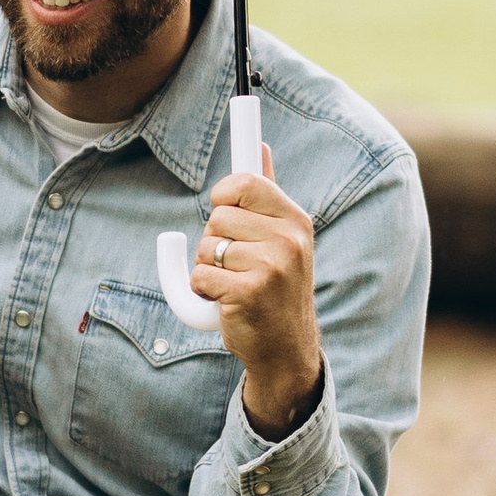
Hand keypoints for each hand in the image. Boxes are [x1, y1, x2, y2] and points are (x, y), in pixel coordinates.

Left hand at [191, 148, 323, 438]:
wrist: (286, 348)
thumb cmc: (276, 288)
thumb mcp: (282, 237)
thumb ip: (268, 194)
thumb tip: (259, 147)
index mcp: (295, 220)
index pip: (245, 182)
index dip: (224, 194)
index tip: (222, 203)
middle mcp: (288, 239)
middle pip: (217, 217)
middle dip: (214, 241)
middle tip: (236, 264)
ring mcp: (272, 266)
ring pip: (206, 248)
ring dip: (208, 270)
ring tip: (234, 286)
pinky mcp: (249, 293)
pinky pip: (200, 277)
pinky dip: (203, 293)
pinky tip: (228, 304)